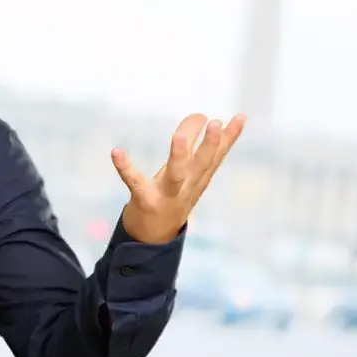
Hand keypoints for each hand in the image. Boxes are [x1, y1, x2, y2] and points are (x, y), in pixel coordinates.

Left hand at [112, 113, 244, 244]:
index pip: (217, 156)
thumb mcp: (194, 176)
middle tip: (215, 122)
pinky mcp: (144, 200)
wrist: (154, 239)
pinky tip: (116, 151)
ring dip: (179, 155)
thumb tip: (222, 121)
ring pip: (176, 174)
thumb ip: (208, 152)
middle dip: (211, 144)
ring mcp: (167, 195)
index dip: (229, 137)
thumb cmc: (174, 197)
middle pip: (202, 164)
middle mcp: (187, 186)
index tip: (240, 117)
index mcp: (198, 178)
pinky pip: (135, 182)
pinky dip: (125, 168)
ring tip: (180, 136)